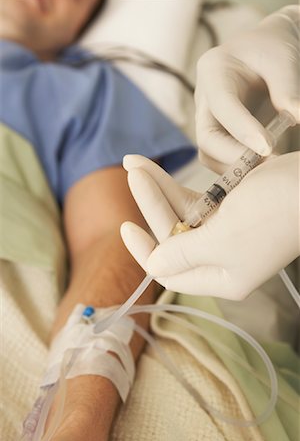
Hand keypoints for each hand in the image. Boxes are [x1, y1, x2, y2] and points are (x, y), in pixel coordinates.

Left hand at [121, 154, 298, 299]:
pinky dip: (178, 185)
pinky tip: (156, 171)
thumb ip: (182, 254)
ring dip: (159, 190)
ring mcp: (227, 232)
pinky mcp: (233, 208)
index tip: (125, 226)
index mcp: (221, 276)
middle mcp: (221, 258)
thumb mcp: (222, 239)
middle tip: (132, 172)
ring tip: (135, 163)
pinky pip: (196, 200)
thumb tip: (152, 266)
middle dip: (151, 205)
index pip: (170, 272)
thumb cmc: (272, 214)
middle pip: (173, 236)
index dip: (144, 251)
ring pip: (182, 214)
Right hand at [195, 5, 299, 173]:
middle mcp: (204, 99)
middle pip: (207, 139)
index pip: (222, 106)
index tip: (268, 148)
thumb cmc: (273, 49)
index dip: (242, 130)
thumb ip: (287, 89)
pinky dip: (240, 168)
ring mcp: (208, 119)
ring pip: (210, 155)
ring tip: (269, 167)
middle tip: (269, 164)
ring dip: (236, 167)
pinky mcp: (217, 134)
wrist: (266, 51)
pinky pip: (221, 159)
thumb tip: (297, 119)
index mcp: (213, 71)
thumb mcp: (283, 60)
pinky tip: (264, 166)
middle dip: (234, 157)